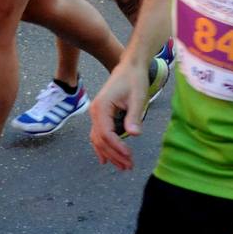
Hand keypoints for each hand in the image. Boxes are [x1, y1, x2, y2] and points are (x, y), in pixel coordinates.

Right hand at [89, 56, 148, 170]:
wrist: (130, 67)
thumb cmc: (134, 80)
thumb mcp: (137, 97)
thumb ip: (134, 116)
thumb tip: (134, 134)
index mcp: (101, 107)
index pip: (106, 133)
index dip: (117, 147)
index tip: (129, 156)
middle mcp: (95, 112)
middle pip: (101, 140)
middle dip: (114, 155)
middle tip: (128, 166)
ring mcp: (96, 114)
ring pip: (98, 140)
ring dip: (110, 154)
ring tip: (123, 166)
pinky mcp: (101, 115)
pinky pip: (98, 135)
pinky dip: (102, 148)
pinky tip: (106, 160)